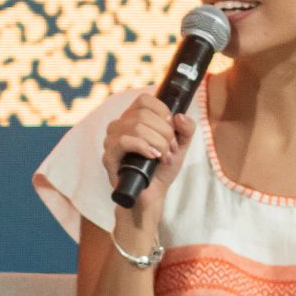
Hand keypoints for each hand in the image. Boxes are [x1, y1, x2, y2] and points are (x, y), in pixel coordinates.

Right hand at [102, 94, 195, 218]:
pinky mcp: (108, 156)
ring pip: (135, 126)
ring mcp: (111, 140)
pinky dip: (143, 147)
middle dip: (164, 133)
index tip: (172, 132)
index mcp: (134, 117)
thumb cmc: (162, 168)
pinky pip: (123, 141)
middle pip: (144, 114)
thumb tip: (179, 116)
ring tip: (163, 157)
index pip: (145, 100)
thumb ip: (187, 129)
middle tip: (171, 150)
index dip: (163, 113)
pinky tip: (152, 157)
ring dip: (157, 142)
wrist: (152, 195)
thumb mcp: (180, 146)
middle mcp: (120, 125)